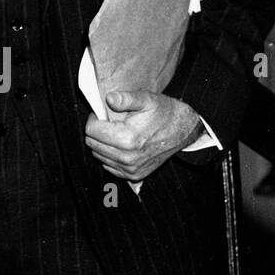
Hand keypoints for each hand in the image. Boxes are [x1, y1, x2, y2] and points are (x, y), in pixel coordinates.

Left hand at [84, 90, 202, 182]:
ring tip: (117, 132)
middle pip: (92, 144)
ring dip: (102, 143)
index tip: (103, 113)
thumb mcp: (146, 99)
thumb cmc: (164, 113)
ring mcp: (131, 169)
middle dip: (97, 131)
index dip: (94, 119)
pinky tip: (120, 144)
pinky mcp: (134, 175)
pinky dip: (110, 154)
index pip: (91, 131)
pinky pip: (109, 165)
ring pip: (98, 155)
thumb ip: (125, 98)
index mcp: (128, 140)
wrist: (184, 130)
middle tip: (109, 122)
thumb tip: (108, 99)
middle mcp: (128, 158)